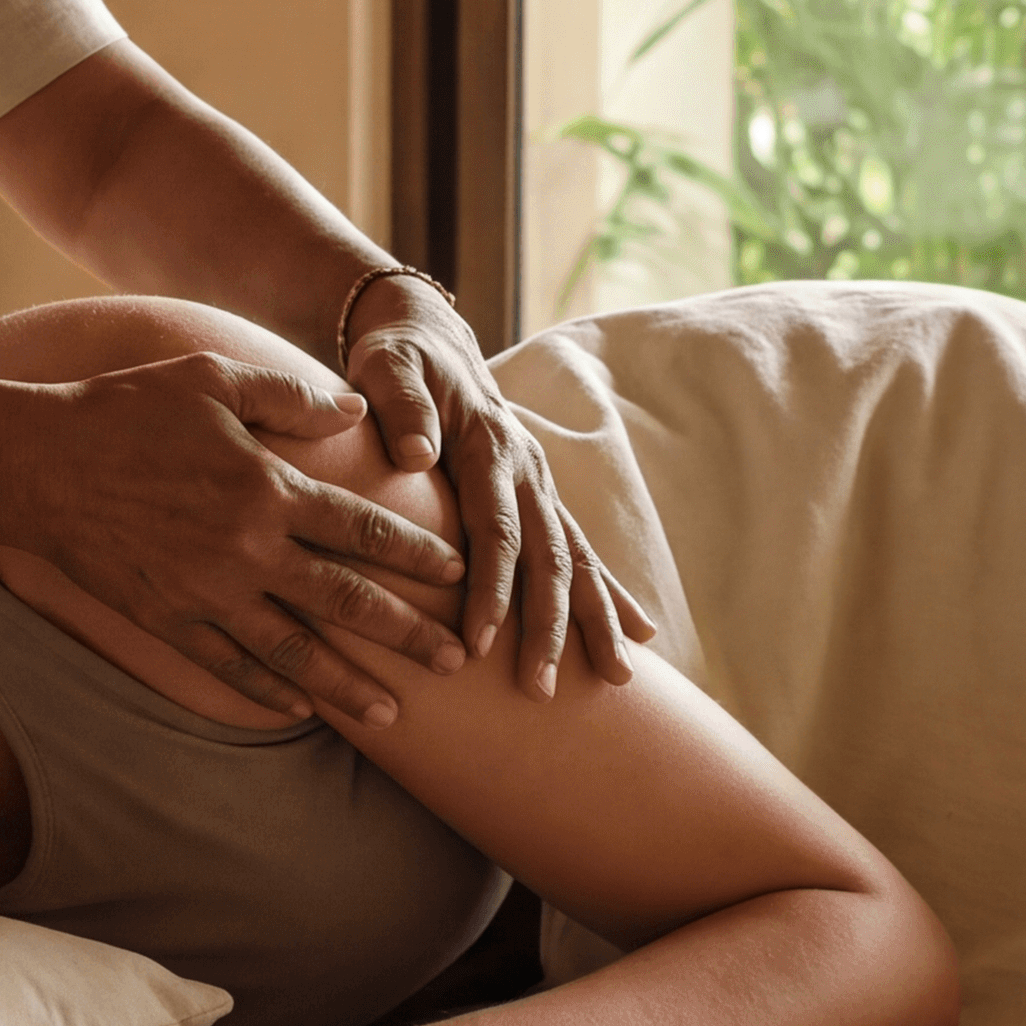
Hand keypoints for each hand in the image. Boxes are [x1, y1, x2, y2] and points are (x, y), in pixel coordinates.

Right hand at [35, 354, 473, 726]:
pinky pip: (229, 665)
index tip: (458, 572)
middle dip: (407, 635)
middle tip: (456, 662)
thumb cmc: (127, 410)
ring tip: (394, 715)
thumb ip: (291, 394)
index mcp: (268, 488)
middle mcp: (248, 550)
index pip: (363, 529)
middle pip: (346, 602)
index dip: (417, 553)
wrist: (39, 465)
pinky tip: (301, 709)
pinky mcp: (168, 619)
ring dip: (349, 687)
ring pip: (295, 653)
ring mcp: (207, 593)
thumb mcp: (214, 378)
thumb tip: (355, 408)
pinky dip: (269, 691)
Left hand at [344, 283, 648, 697]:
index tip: (481, 643)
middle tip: (544, 689)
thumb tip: (416, 454)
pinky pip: (582, 552)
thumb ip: (400, 406)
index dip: (492, 588)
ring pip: (578, 560)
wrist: (429, 337)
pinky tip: (637, 636)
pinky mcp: (542, 498)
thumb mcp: (387, 368)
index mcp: (489, 447)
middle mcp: (527, 470)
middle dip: (551, 625)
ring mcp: (541, 485)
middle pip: (549, 556)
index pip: (496, 529)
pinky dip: (608, 594)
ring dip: (594, 620)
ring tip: (619, 679)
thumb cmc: (399, 359)